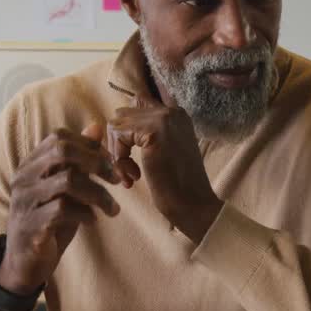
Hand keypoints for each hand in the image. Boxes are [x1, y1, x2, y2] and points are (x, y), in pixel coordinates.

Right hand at [0, 124, 120, 295]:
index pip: (59, 137)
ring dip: (98, 194)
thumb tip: (97, 127)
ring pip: (67, 181)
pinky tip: (93, 221)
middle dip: (96, 162)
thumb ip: (79, 160)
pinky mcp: (30, 225)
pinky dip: (85, 214)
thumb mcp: (67, 188)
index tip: (110, 162)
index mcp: (30, 165)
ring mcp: (24, 201)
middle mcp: (23, 178)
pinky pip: (62, 210)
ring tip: (112, 209)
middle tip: (116, 179)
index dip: (90, 145)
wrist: (25, 263)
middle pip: (62, 151)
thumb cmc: (48, 221)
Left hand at [106, 95, 223, 242]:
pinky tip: (134, 176)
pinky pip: (119, 134)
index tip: (129, 158)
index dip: (125, 132)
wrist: (193, 204)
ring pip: (117, 124)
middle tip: (126, 169)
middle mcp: (171, 111)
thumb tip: (117, 126)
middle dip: (117, 142)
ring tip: (130, 175)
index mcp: (176, 114)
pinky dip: (119, 158)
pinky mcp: (154, 131)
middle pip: (123, 114)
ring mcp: (164, 118)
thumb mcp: (162, 151)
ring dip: (117, 152)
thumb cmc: (177, 185)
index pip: (136, 105)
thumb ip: (146, 134)